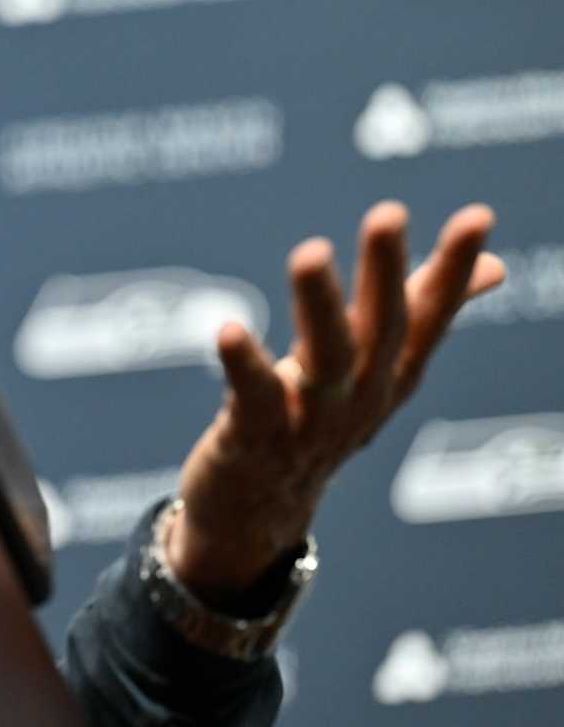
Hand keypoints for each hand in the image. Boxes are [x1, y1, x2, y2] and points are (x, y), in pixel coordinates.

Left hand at [166, 201, 504, 608]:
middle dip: (388, 273)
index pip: (430, 317)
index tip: (478, 216)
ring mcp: (311, 425)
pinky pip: (253, 400)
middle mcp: (361, 400)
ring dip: (320, 306)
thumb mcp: (376, 371)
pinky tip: (229, 329)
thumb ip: (426, 312)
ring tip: (311, 252)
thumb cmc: (315, 422)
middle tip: (389, 214)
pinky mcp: (255, 441)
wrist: (256, 512)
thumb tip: (497, 266)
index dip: (455, 269)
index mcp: (391, 376)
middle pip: (382, 332)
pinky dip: (245, 365)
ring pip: (325, 362)